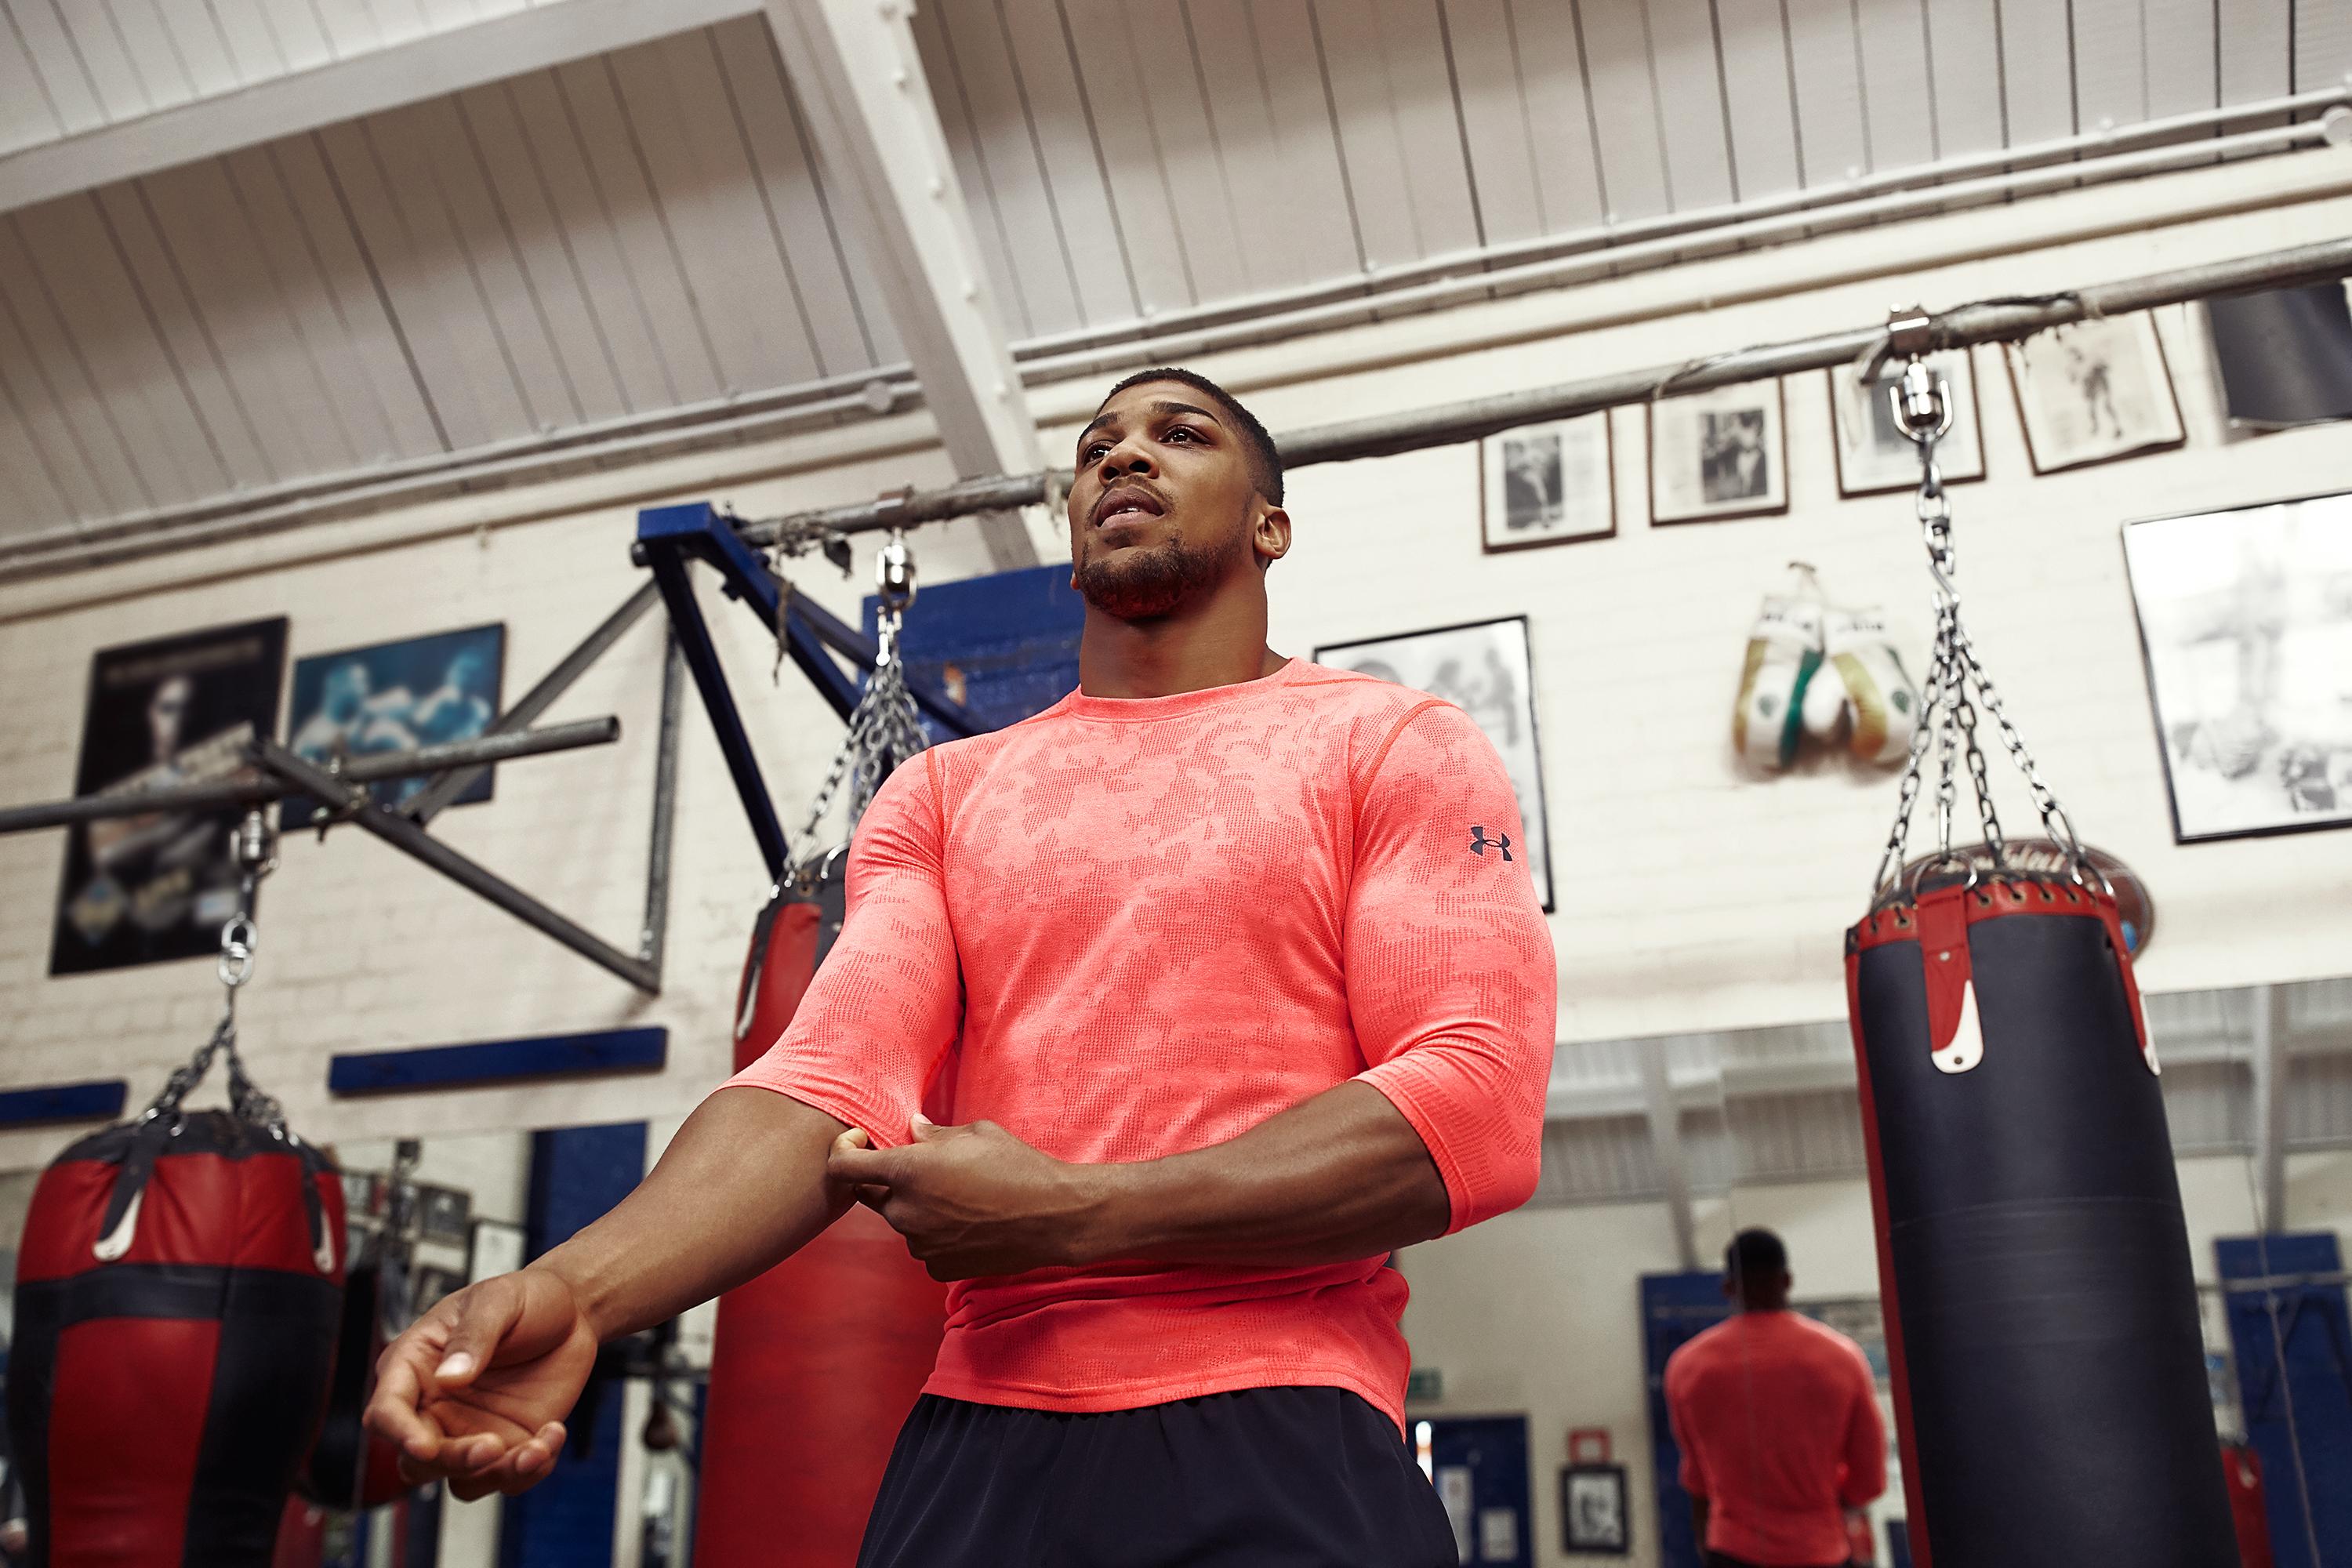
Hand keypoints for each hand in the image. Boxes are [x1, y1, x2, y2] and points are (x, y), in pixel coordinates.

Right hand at [363, 1268, 596, 1499]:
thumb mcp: (498, 1301)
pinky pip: (508, 1479)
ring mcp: (468, 1431)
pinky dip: (530, 1469)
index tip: (423, 1445)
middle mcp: (435, 1407)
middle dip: (453, 1460)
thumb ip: (473, 1335)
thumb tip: (448, 1376)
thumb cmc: (524, 1298)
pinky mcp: (507, 1446)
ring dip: (495, 1475)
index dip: (399, 1432)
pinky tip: (553, 1433)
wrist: (573, 1312)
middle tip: (493, 1446)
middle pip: (420, 1459)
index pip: (387, 1410)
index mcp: (415, 1366)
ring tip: (537, 1448)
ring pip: (461, 1480)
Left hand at [826, 1117, 1106, 1280]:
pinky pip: (925, 1246)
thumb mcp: (976, 1134)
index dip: (844, 1152)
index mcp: (908, 1171)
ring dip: (919, 1208)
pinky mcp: (938, 1267)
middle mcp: (905, 1210)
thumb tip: (912, 1130)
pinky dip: (937, 1234)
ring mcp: (920, 1243)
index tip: (862, 1144)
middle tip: (931, 1171)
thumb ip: (933, 1135)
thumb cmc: (1017, 1166)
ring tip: (963, 1197)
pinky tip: (971, 1223)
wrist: (1054, 1217)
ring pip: (903, 1222)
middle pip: (873, 1196)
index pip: (843, 1167)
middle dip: (890, 1181)